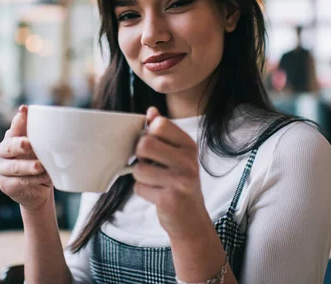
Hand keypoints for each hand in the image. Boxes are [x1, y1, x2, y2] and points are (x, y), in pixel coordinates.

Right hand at [0, 105, 52, 211]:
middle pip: (9, 146)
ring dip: (28, 167)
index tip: (24, 110)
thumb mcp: (44, 150)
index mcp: (11, 137)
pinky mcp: (5, 185)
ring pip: (15, 167)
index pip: (15, 126)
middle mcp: (2, 151)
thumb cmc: (40, 163)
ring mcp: (1, 168)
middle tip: (29, 144)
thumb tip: (65, 128)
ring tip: (40, 167)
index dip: (20, 119)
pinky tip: (42, 178)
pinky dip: (33, 180)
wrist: (38, 190)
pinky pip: (20, 182)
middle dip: (19, 145)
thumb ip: (47, 138)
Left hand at [133, 107, 210, 238]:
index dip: (148, 134)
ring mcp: (180, 180)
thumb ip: (162, 132)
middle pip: (144, 144)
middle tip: (150, 165)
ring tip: (155, 182)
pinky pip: (139, 187)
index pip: (159, 124)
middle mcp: (188, 160)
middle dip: (141, 156)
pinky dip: (143, 191)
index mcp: (189, 145)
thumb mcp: (176, 154)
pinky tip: (157, 194)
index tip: (154, 147)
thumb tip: (151, 111)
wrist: (191, 219)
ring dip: (141, 177)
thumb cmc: (179, 182)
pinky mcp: (169, 198)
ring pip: (139, 168)